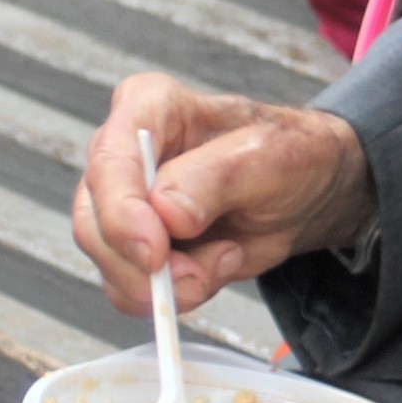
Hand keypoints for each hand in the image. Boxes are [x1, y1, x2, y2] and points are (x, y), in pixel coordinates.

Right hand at [73, 73, 374, 313]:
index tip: (155, 252)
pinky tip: (215, 268)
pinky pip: (130, 288)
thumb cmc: (290, 156)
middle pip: (94, 221)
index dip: (122, 213)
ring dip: (166, 284)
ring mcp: (124, 204)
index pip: (110, 161)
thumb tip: (165, 212)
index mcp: (149, 107)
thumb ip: (216, 177)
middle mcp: (124, 154)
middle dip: (143, 265)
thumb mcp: (269, 156)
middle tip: (197, 278)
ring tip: (226, 257)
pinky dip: (173, 295)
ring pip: (108, 262)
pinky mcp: (136, 247)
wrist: (307, 194)